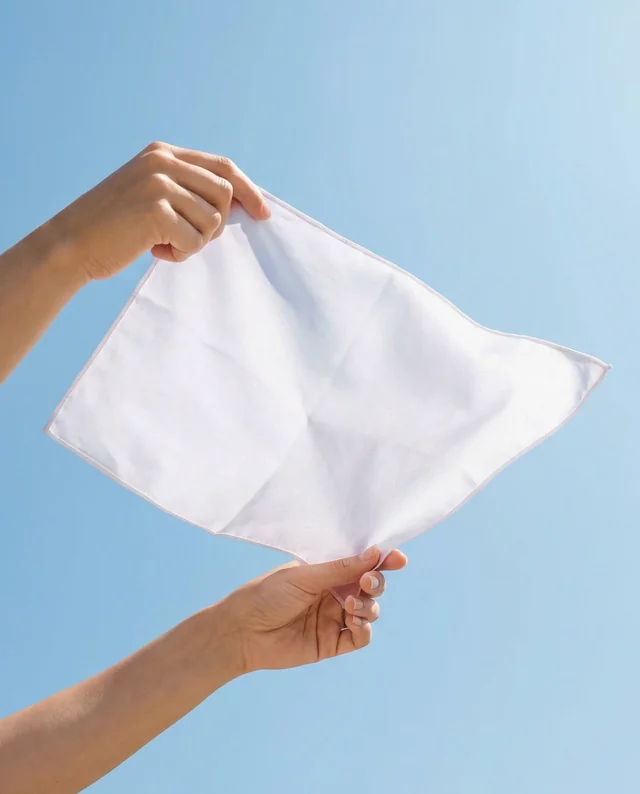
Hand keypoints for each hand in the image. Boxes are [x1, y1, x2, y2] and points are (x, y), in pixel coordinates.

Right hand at [55, 141, 270, 280]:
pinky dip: (181, 254)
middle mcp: (162, 161)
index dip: (248, 190)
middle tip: (186, 238)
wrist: (71, 244)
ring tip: (165, 243)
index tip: (263, 213)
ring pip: (214, 220)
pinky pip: (195, 240)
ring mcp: (159, 184)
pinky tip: (156, 251)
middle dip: (215, 225)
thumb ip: (187, 190)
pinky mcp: (156, 211)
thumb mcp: (151, 194)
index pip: (223, 166)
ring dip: (195, 242)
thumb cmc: (115, 227)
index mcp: (163, 152)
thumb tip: (240, 206)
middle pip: (224, 194)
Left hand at [222, 547, 407, 672]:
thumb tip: (375, 553)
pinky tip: (353, 622)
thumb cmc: (267, 594)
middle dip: (376, 582)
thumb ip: (340, 568)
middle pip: (371, 585)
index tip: (398, 558)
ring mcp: (335, 617)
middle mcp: (334, 592)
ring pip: (370, 610)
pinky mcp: (332, 642)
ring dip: (369, 606)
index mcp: (327, 570)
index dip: (382, 560)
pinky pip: (360, 637)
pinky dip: (364, 629)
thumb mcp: (305, 575)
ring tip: (351, 606)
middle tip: (367, 581)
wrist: (242, 631)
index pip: (361, 562)